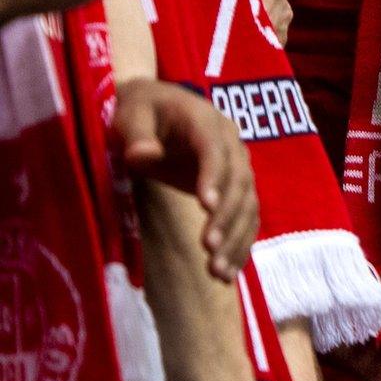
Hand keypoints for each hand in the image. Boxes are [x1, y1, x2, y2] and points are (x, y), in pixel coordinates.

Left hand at [112, 77, 255, 279]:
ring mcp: (239, 168)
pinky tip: (227, 273)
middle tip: (208, 247)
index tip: (205, 206)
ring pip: (248, 205)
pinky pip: (247, 218)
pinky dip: (240, 245)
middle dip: (226, 217)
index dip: (213, 177)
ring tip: (216, 270)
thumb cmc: (142, 111)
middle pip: (239, 182)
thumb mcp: (131, 114)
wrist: (161, 107)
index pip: (215, 151)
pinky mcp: (236, 190)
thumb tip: (143, 156)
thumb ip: (136, 134)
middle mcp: (233, 145)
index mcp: (207, 122)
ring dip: (236, 238)